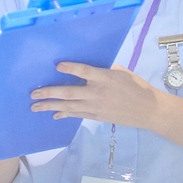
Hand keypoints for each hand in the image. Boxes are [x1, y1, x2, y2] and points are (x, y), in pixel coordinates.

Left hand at [30, 62, 161, 128]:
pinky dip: (64, 114)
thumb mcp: (121, 73)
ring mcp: (96, 107)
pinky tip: (54, 115)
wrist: (148, 110)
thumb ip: (103, 71)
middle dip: (50, 93)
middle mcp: (98, 93)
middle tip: (34, 93)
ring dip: (51, 106)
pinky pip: (77, 115)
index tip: (57, 65)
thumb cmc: (136, 87)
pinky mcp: (97, 116)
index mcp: (105, 78)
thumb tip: (88, 71)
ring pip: (69, 107)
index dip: (71, 68)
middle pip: (69, 93)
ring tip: (35, 106)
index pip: (85, 72)